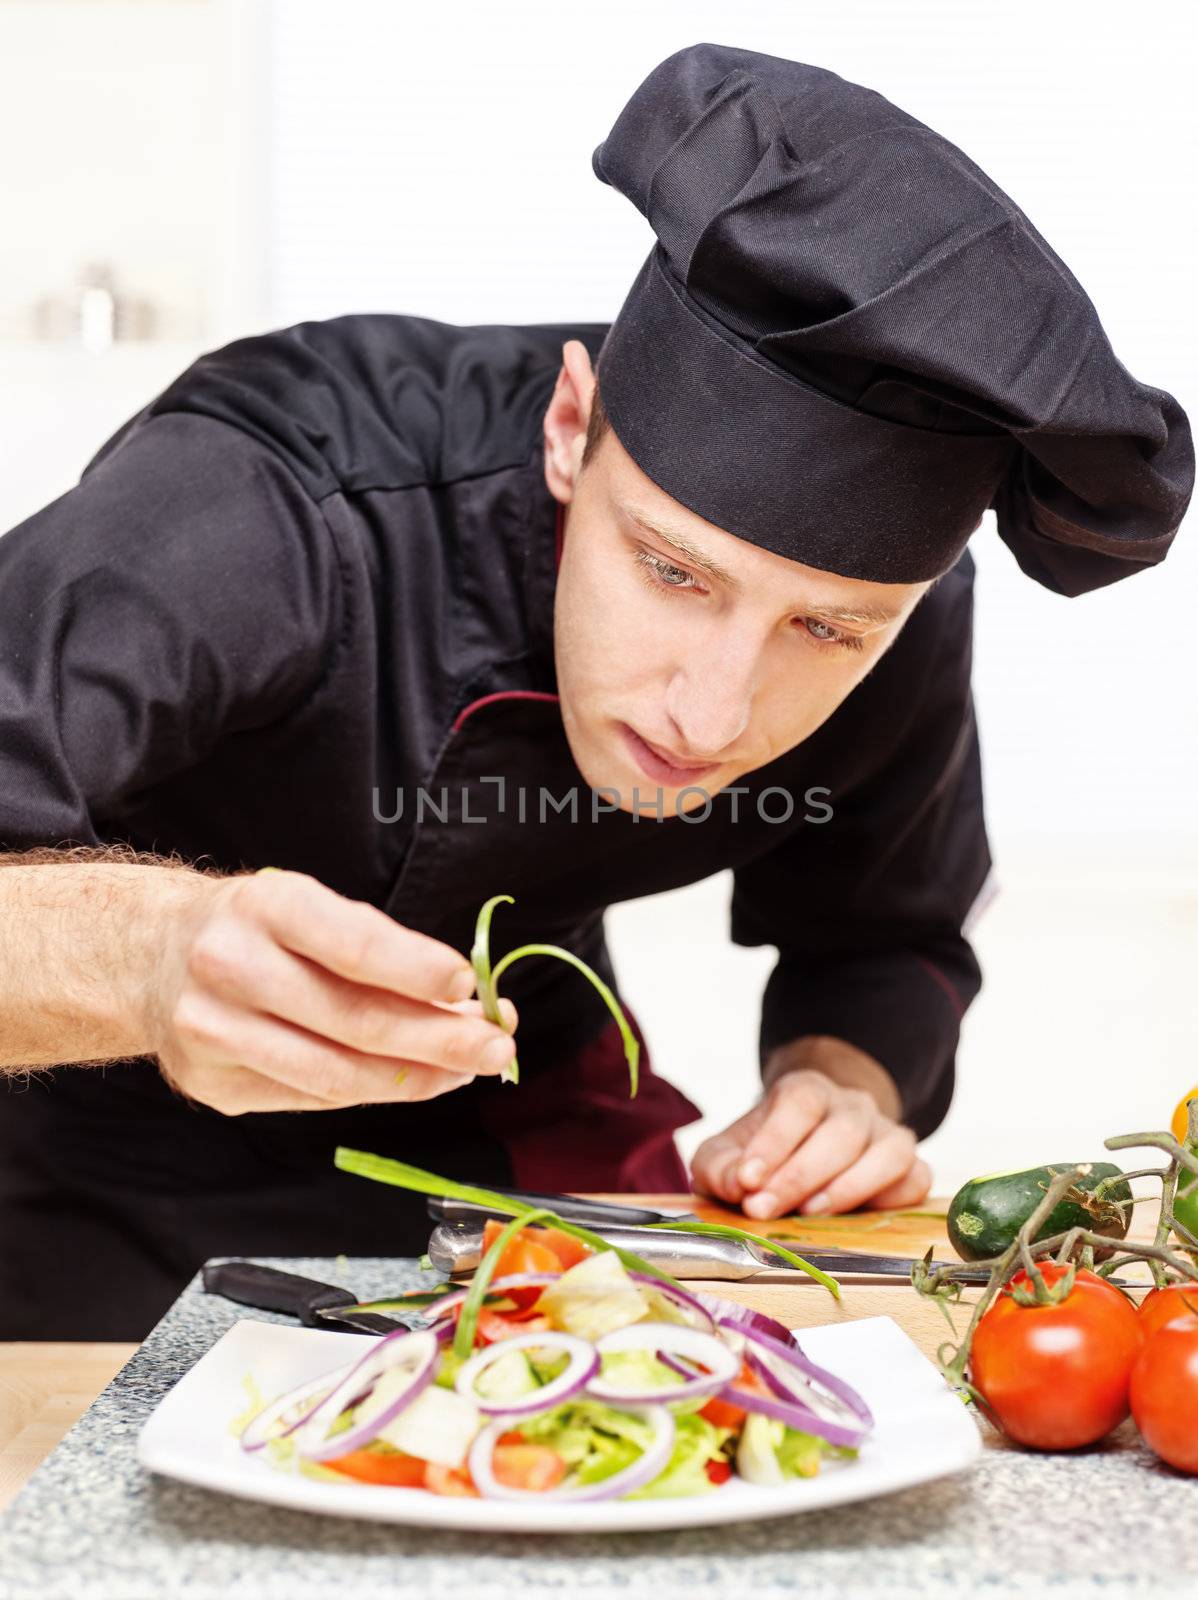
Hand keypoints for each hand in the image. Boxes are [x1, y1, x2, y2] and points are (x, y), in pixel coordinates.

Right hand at [149, 868, 515, 1113]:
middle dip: (439, 1040)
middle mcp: (231, 966)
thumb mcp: (312, 909)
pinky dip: (370, 1093)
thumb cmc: (260, 929)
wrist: (152, 957)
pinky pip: (311, 1098)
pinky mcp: (212, 1084)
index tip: (469, 986)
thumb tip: (473, 1005)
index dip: (417, 970)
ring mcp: (213, 1032)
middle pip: (353, 1020)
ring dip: (415, 1079)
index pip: (352, 944)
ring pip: (336, 1074)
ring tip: (465, 1071)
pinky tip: (409, 1080)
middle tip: (497, 1046)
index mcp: (266, 906)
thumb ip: (385, 952)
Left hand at [690, 1066, 930, 1219]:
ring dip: (848, 1188)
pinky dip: (892, 1199)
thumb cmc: (764, 1153)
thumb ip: (720, 1166)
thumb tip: (737, 1185)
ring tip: (810, 1214)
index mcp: (807, 1089)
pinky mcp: (910, 1167)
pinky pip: (916, 1179)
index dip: (774, 1141)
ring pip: (887, 1152)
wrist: (808, 1144)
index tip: (747, 1180)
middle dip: (799, 1176)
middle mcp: (852, 1105)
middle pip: (840, 1132)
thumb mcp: (727, 1154)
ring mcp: (887, 1133)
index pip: (800, 1101)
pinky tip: (858, 1219)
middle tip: (763, 1210)